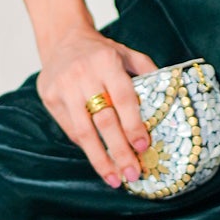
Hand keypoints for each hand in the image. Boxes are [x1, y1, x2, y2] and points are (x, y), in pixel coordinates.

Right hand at [36, 23, 159, 185]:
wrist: (62, 40)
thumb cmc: (101, 51)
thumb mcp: (127, 53)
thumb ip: (147, 71)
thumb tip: (170, 96)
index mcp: (106, 61)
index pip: (122, 98)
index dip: (133, 125)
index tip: (144, 147)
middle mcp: (83, 74)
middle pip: (103, 120)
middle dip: (120, 151)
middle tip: (133, 174)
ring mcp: (63, 87)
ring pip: (84, 131)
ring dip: (100, 159)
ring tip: (115, 179)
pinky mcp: (49, 98)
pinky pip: (71, 130)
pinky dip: (87, 148)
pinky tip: (100, 162)